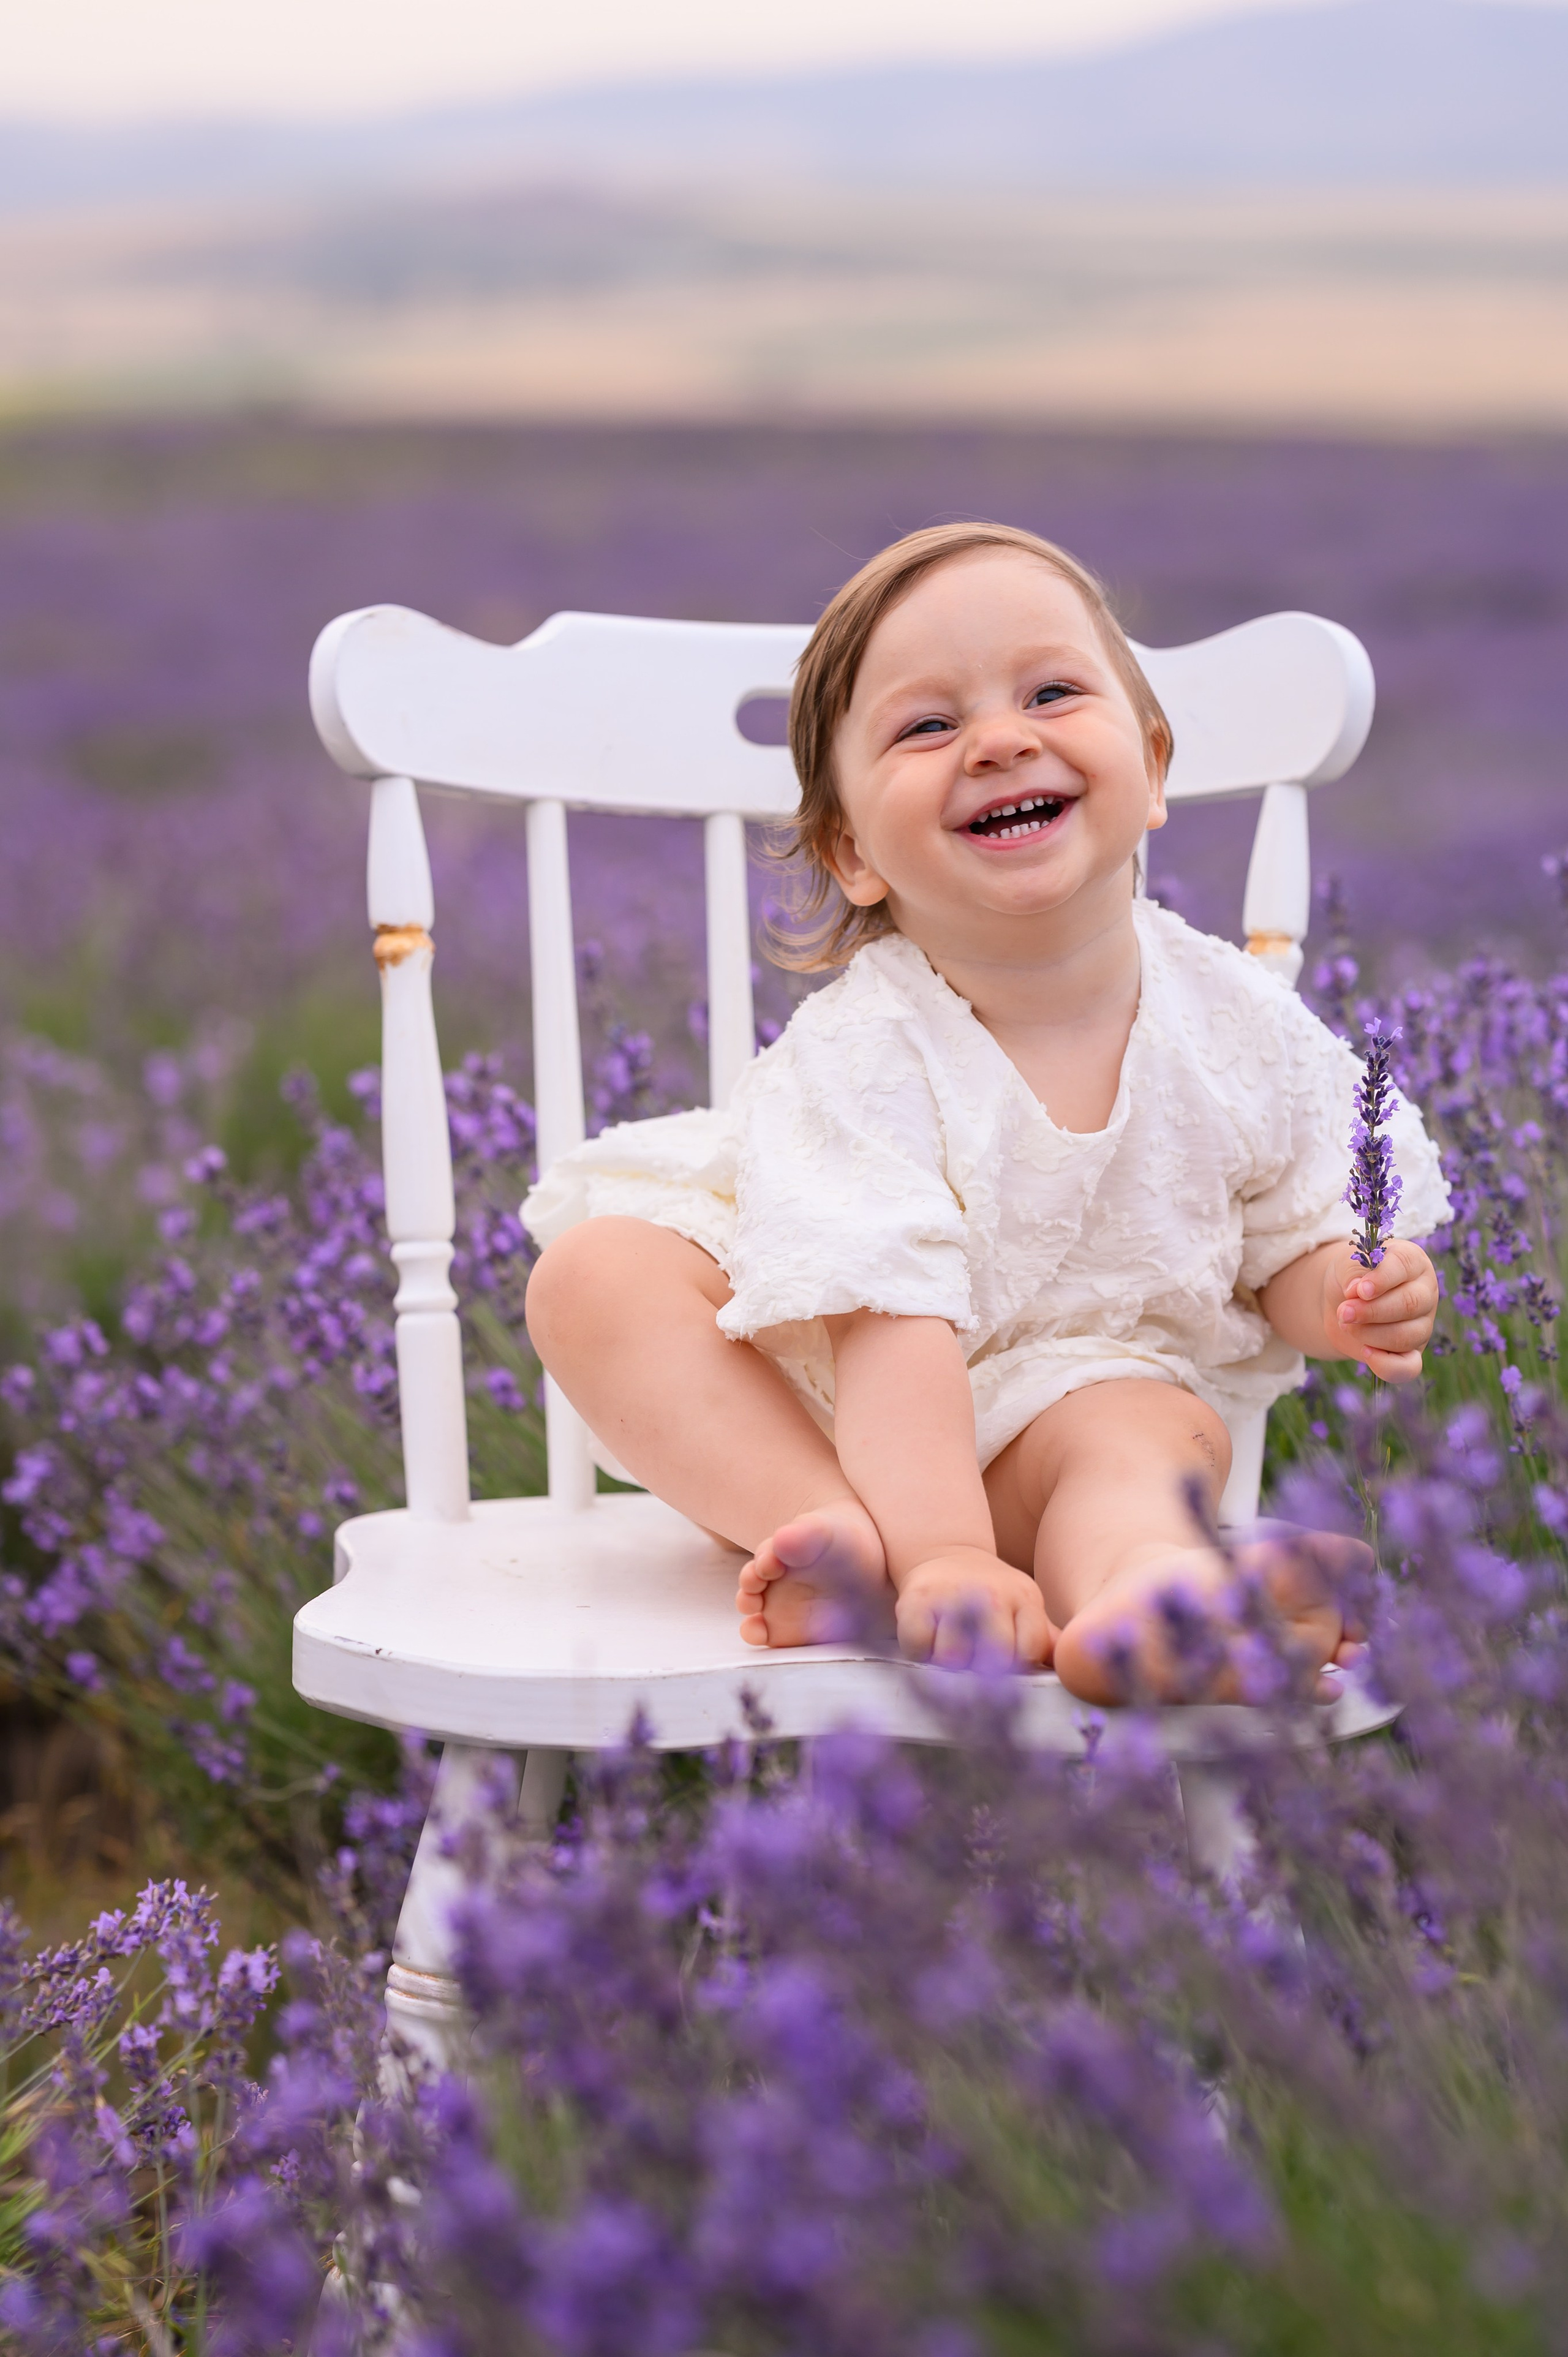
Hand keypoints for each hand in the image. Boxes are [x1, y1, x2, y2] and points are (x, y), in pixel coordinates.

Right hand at [894, 1547, 1054, 1669]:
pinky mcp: (916, 1600)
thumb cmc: (993, 1597)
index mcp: (1024, 1599)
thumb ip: (1047, 1641)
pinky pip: (918, 1647)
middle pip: (993, 1656)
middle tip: (975, 1673)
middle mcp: (990, 1594)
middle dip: (984, 1674)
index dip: (1016, 1668)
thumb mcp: (1026, 1610)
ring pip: (953, 1657)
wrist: (946, 1557)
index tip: (1006, 1669)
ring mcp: (952, 1595)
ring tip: (951, 1657)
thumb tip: (1075, 1670)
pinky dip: (920, 1654)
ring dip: (949, 1667)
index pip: (1028, 1651)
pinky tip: (929, 1644)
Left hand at [1327, 1237, 1438, 1383]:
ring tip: (1345, 1324)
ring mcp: (1422, 1325)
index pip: (1405, 1267)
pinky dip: (1387, 1366)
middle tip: (1344, 1312)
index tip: (1359, 1290)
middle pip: (1409, 1304)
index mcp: (1412, 1263)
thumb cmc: (1351, 1277)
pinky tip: (1365, 1353)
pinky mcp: (1411, 1353)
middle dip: (1372, 1311)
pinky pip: (1409, 1367)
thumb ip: (1353, 1271)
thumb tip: (1357, 1290)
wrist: (1342, 1301)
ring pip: (1407, 1336)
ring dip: (1370, 1334)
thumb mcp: (1346, 1264)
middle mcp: (1424, 1293)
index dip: (1382, 1280)